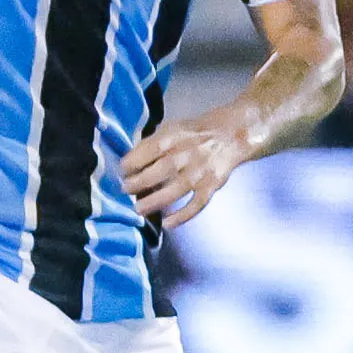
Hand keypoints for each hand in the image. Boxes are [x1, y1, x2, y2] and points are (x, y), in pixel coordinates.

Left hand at [122, 117, 247, 231]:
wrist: (230, 135)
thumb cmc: (193, 134)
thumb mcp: (171, 128)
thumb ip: (151, 143)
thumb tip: (129, 162)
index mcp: (176, 136)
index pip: (151, 148)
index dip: (133, 161)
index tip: (122, 171)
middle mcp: (189, 153)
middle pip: (162, 169)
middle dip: (140, 182)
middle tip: (125, 190)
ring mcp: (201, 171)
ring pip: (178, 189)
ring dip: (156, 201)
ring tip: (139, 209)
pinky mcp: (212, 186)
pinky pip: (197, 204)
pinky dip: (183, 216)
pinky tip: (167, 224)